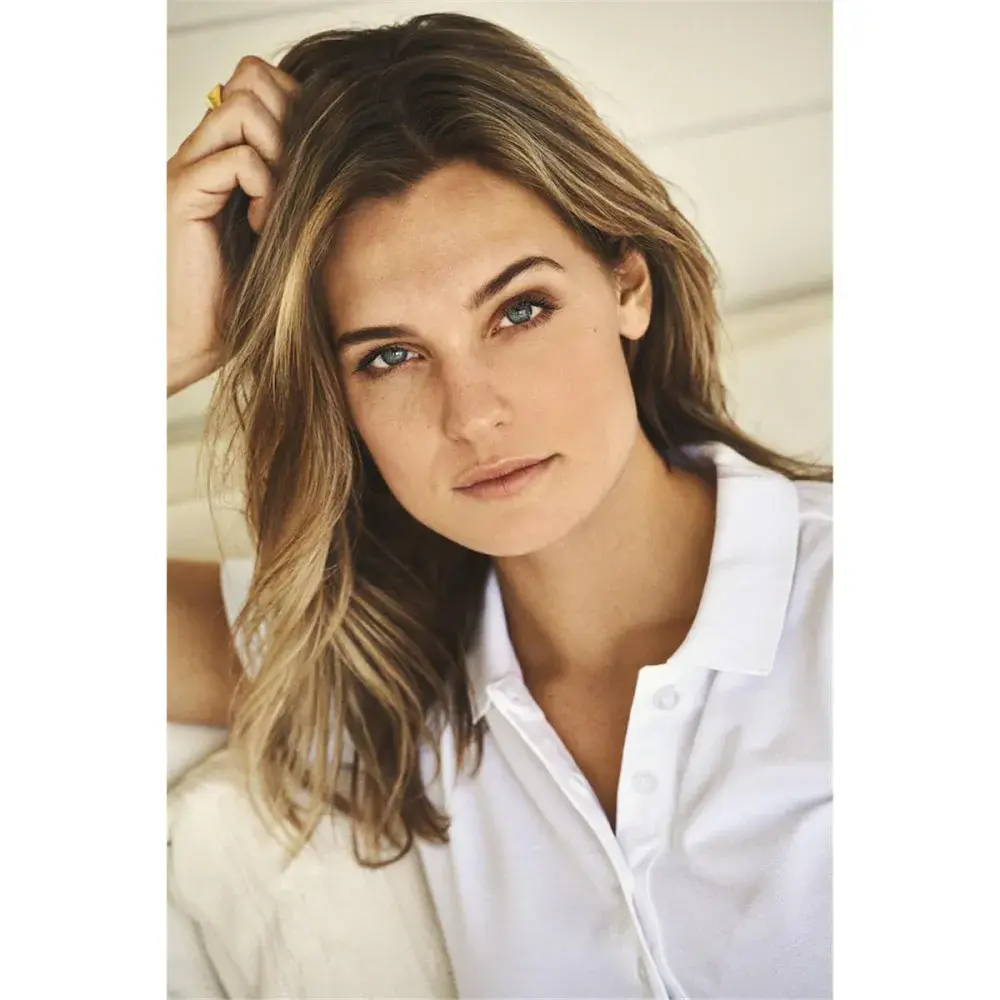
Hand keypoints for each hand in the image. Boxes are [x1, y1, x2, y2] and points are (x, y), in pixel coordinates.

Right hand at [166, 56, 298, 396]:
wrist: (191, 341)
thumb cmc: (238, 303)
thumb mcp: (285, 241)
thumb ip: (301, 199)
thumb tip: (353, 170)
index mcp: (225, 158)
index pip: (261, 86)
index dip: (297, 112)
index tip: (313, 169)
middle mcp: (203, 153)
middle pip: (252, 79)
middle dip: (292, 123)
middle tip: (298, 181)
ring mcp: (190, 169)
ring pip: (245, 106)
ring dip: (280, 152)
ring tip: (279, 205)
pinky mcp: (182, 193)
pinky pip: (238, 158)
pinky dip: (265, 189)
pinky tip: (262, 228)